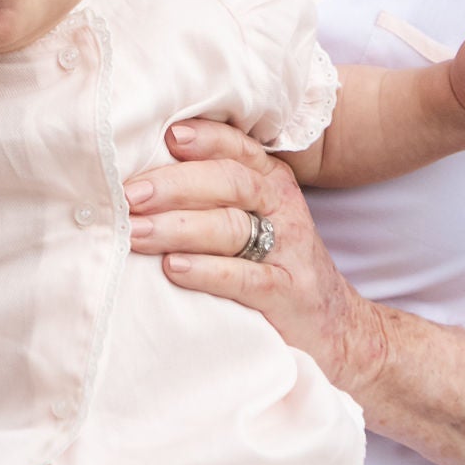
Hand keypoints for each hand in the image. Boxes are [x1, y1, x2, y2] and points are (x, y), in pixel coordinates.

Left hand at [125, 121, 387, 396]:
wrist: (335, 328)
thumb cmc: (273, 265)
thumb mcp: (254, 218)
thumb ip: (210, 194)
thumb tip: (137, 178)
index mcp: (270, 181)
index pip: (237, 148)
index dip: (205, 139)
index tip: (167, 136)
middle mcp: (281, 208)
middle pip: (229, 182)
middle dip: (174, 185)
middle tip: (129, 194)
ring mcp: (288, 251)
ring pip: (231, 227)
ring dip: (178, 228)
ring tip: (135, 232)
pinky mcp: (287, 295)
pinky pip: (245, 278)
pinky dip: (207, 271)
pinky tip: (173, 268)